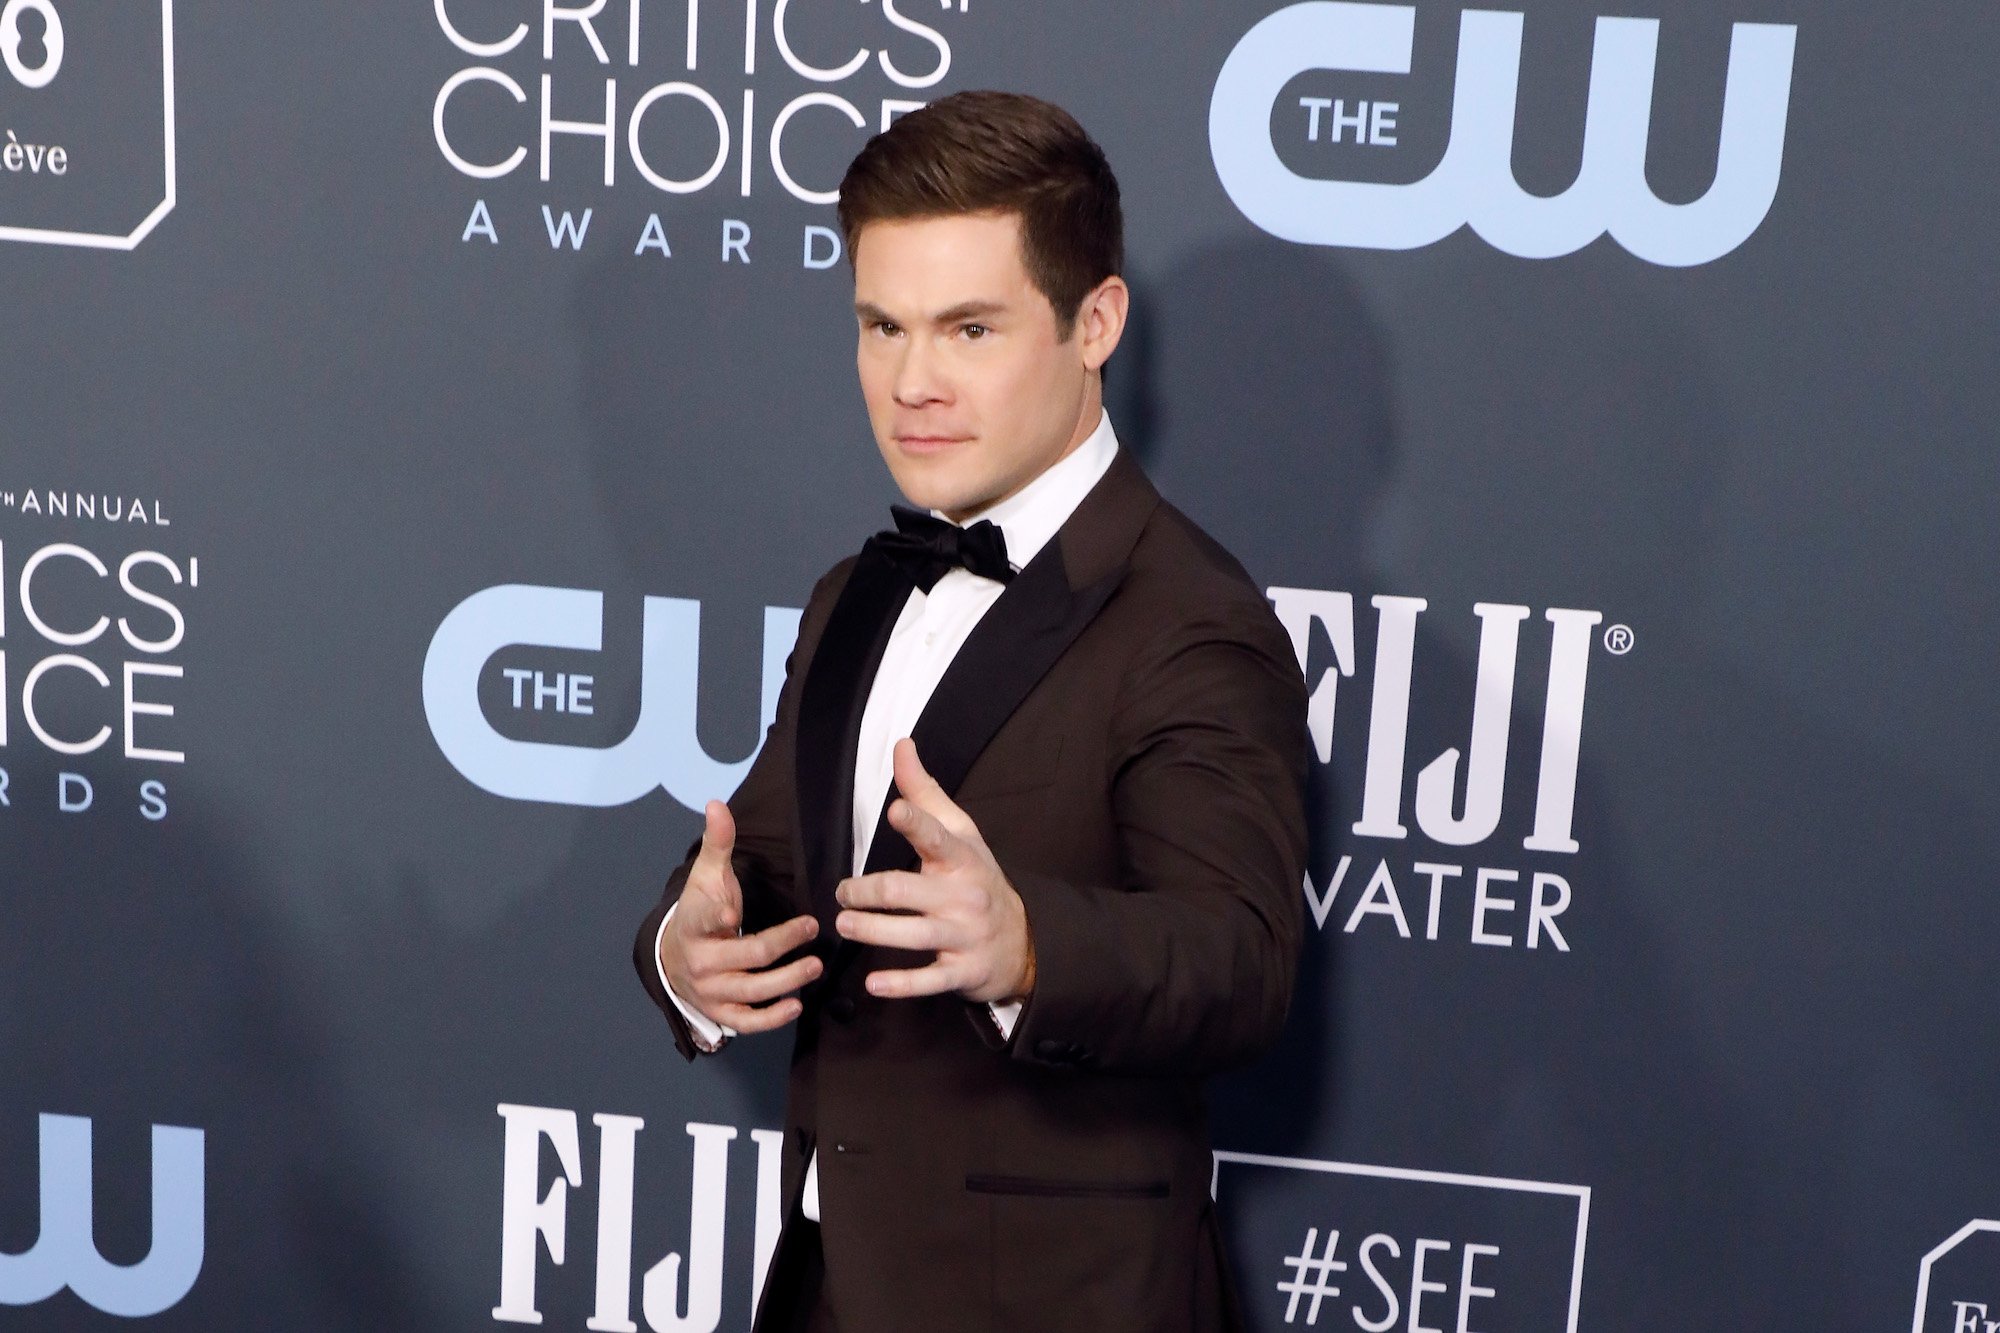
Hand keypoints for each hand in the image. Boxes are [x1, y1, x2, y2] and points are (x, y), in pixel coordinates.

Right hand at [657, 800, 821, 1033]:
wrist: (672, 959)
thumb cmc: (699, 910)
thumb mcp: (705, 876)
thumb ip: (716, 842)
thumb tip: (717, 803)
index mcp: (694, 925)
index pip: (702, 920)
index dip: (716, 918)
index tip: (731, 915)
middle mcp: (701, 962)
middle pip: (746, 956)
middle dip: (781, 944)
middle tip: (812, 929)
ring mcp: (711, 991)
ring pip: (752, 990)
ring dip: (787, 980)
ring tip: (815, 966)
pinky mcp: (722, 1013)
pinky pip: (748, 1021)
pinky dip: (772, 1017)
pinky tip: (797, 1004)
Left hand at [835, 738, 1035, 1003]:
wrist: (1022, 941)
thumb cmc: (977, 878)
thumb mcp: (960, 833)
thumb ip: (925, 792)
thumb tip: (901, 744)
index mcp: (960, 858)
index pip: (937, 836)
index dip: (917, 822)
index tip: (895, 811)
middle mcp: (963, 896)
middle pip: (905, 891)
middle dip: (865, 892)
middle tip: (843, 893)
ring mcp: (964, 935)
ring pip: (911, 935)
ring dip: (870, 931)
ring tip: (844, 925)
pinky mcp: (962, 971)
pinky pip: (928, 980)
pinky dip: (899, 984)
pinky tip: (872, 984)